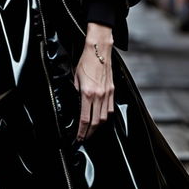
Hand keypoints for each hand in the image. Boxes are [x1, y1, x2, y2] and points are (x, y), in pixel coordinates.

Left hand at [73, 22, 114, 140]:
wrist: (99, 50)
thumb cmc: (86, 61)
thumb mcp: (75, 77)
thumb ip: (76, 91)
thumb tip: (76, 102)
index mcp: (87, 93)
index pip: (85, 119)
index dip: (81, 131)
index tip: (78, 137)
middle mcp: (99, 96)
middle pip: (96, 122)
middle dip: (90, 133)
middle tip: (84, 138)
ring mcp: (107, 94)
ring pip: (105, 117)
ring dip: (98, 127)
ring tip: (91, 131)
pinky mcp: (113, 91)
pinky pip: (111, 109)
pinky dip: (106, 117)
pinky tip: (102, 119)